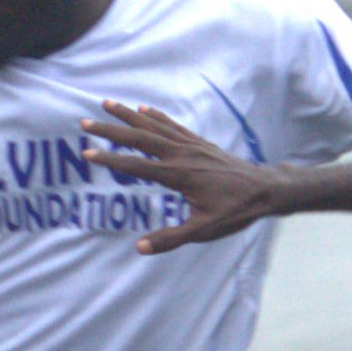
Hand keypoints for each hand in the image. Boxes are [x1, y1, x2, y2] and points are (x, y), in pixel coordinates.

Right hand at [79, 102, 282, 253]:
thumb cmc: (235, 211)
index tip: (88, 153)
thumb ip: (171, 238)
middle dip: (111, 129)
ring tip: (108, 103)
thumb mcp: (204, 230)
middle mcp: (182, 155)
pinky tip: (145, 109)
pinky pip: (173, 126)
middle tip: (86, 121)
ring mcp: (192, 146)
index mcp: (179, 175)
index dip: (110, 160)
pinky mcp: (200, 143)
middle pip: (140, 138)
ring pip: (155, 126)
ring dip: (129, 114)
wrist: (266, 190)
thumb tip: (140, 247)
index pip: (136, 167)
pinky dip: (157, 117)